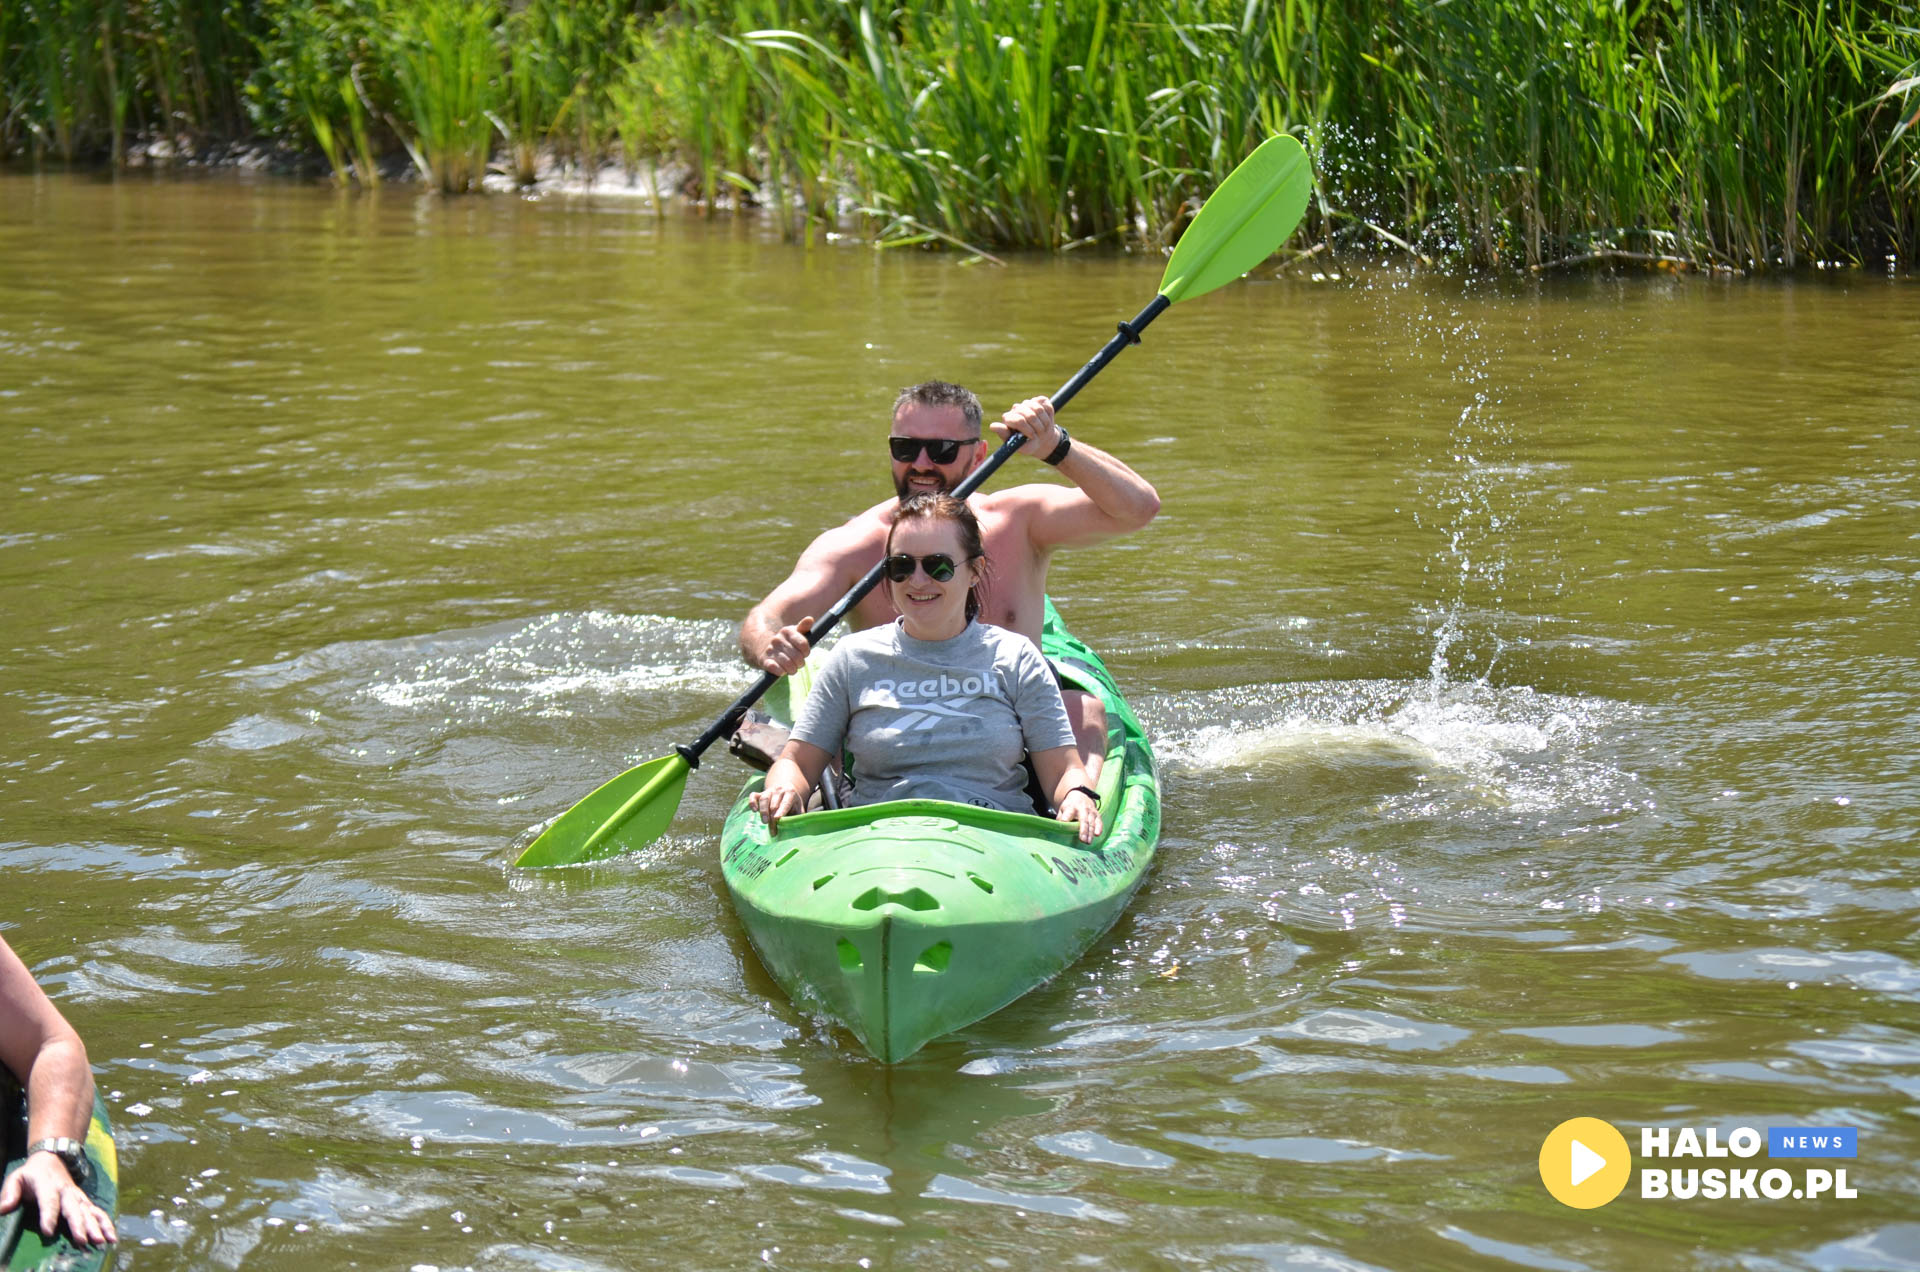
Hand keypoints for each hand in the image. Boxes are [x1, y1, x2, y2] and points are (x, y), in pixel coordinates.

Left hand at [0, 1150, 116, 1247]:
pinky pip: (97, 1212)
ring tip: (102, 1241)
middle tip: (84, 1240)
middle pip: (74, 1209)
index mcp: (48, 1185)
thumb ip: (9, 1193)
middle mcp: (67, 1191)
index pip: (49, 1201)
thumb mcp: (16, 1178)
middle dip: (79, 1225)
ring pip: (89, 1211)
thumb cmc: (32, 1173)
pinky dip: (106, 1224)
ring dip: (97, 1226)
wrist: (53, 1157)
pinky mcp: (84, 1201)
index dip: (49, 1216)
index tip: (48, 1232)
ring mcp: (78, 1196)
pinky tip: (112, 1237)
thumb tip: (4, 1209)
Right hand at [747, 782, 807, 834]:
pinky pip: (753, 796)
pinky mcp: (760, 793)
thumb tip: (799, 828)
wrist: (786, 788)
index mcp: (790, 793)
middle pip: (774, 803)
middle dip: (772, 817)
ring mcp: (769, 791)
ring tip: (764, 822)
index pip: (785, 803)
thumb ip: (799, 816)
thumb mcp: (799, 807)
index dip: (781, 811)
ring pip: (764, 799)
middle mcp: (779, 790)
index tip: (777, 819)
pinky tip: (754, 810)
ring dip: (763, 811)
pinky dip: (752, 802)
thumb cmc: (793, 802)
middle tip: (772, 829)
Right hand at [760, 615, 814, 677]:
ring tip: (792, 668)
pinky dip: (781, 671)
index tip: (804, 654)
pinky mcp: (764, 660)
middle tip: (798, 663)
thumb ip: (803, 627)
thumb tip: (810, 619)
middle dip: (800, 663)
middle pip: (797, 657)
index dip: (806, 652)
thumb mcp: (794, 633)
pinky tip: (782, 671)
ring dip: (792, 669)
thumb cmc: (785, 643)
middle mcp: (777, 639)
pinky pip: (774, 668)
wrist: (763, 648)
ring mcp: (770, 650)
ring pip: (788, 664)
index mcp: (786, 631)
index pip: (803, 644)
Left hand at [989, 396, 1061, 461]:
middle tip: (1038, 435)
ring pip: (1038, 408)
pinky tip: (1046, 421)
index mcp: (1008, 418)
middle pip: (1030, 414)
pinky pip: (1046, 405)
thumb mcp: (1016, 445)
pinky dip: (1049, 415)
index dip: (1028, 429)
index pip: (1019, 420)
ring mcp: (1027, 404)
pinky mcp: (1039, 400)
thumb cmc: (1026, 444)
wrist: (1041, 441)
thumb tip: (992, 426)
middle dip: (1037, 427)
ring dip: (1044, 422)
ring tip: (1042, 430)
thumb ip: (1004, 434)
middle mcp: (1016, 409)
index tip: (1032, 437)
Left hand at [1055, 789, 1101, 843]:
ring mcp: (1090, 811)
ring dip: (1090, 833)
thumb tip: (1059, 829)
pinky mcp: (1097, 814)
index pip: (1068, 814)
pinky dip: (1099, 828)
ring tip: (1088, 842)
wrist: (1080, 795)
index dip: (1066, 818)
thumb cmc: (1070, 806)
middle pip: (1083, 820)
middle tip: (1082, 840)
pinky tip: (1097, 834)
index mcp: (1071, 807)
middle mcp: (1082, 809)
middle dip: (1083, 830)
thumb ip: (1060, 818)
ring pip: (1091, 822)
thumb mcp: (1062, 809)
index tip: (1064, 823)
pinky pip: (1099, 821)